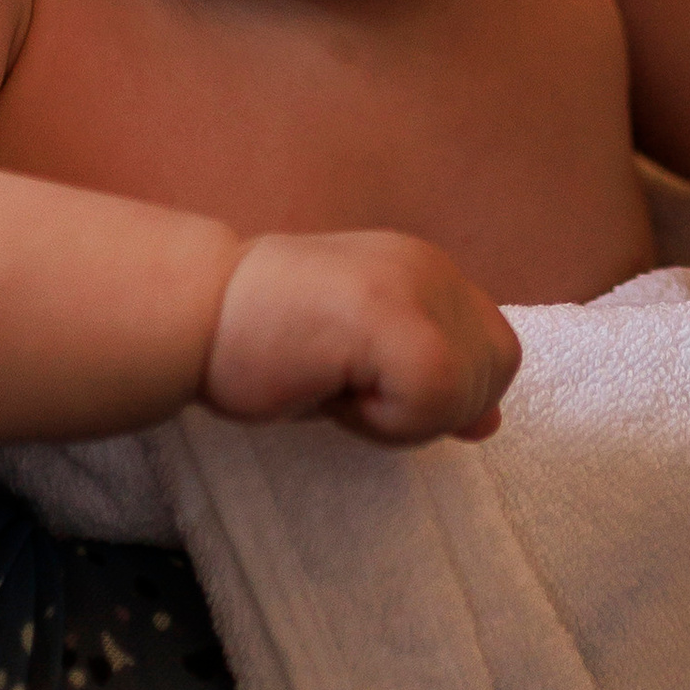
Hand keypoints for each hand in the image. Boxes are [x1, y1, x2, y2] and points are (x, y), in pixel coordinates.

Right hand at [205, 228, 521, 444]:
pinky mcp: (396, 318)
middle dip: (429, 407)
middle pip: (494, 372)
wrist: (195, 311)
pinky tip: (333, 390)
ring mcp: (417, 286)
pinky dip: (386, 419)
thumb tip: (490, 422)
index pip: (494, 351)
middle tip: (350, 388)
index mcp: (427, 270)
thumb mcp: (362, 362)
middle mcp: (432, 267)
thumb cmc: (262, 340)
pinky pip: (433, 400)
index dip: (448, 391)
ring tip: (337, 383)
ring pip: (467, 391)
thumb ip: (428, 376)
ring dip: (404, 415)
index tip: (374, 387)